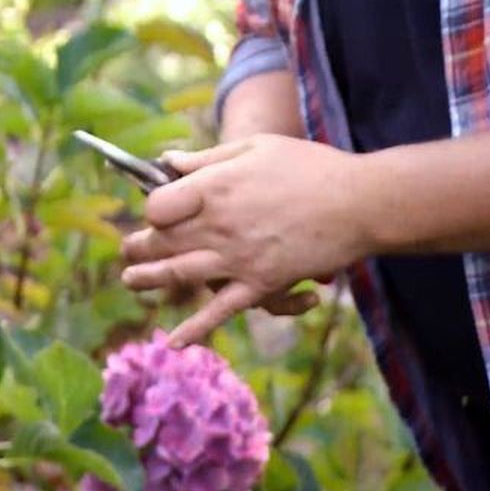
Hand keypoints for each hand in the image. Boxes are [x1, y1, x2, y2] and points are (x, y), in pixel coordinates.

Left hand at [120, 135, 371, 347]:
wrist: (360, 202)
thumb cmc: (309, 166)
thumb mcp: (255, 148)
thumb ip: (207, 158)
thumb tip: (167, 161)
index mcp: (214, 188)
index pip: (158, 206)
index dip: (151, 209)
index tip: (154, 210)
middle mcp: (218, 226)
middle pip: (162, 241)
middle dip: (139, 247)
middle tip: (128, 250)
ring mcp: (237, 258)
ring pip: (179, 274)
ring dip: (149, 280)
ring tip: (130, 281)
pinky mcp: (260, 284)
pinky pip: (221, 311)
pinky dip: (195, 329)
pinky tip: (173, 342)